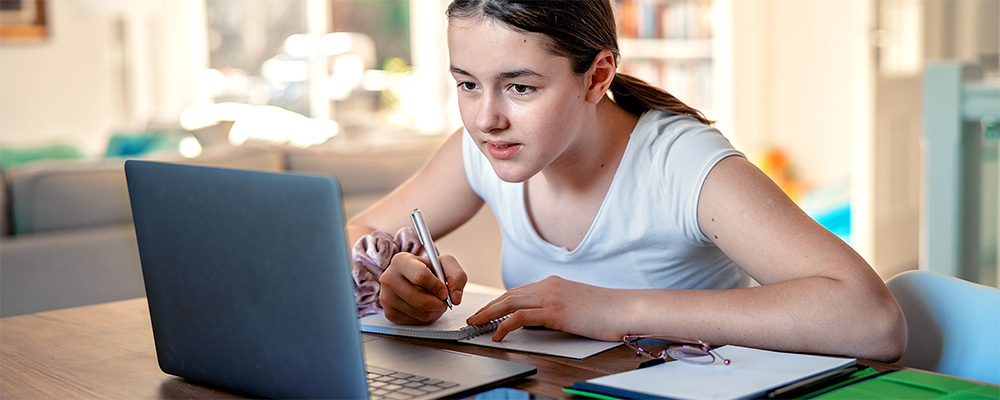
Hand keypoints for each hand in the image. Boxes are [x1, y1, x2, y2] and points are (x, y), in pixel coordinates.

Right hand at [378, 252, 466, 324]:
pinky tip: (425, 307)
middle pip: (421, 301)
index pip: (421, 277)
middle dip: (440, 303)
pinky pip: (416, 322)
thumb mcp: (444, 264)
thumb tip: (456, 298)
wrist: (410, 278)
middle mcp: (389, 279)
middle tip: (443, 300)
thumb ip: (456, 275)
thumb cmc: (426, 269)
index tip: (444, 291)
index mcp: (401, 261)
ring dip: (435, 311)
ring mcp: (387, 298)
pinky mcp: (389, 313)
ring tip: (435, 302)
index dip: (437, 286)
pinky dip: (427, 317)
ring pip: (420, 313)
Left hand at [465, 276, 625, 341]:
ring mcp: (551, 297)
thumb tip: (539, 323)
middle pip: (508, 296)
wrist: (627, 308)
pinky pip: (520, 318)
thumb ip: (556, 310)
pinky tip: (497, 334)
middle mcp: (548, 286)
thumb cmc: (608, 311)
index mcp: (553, 283)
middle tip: (473, 317)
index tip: (486, 311)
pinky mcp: (555, 311)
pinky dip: (504, 325)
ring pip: (509, 303)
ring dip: (489, 314)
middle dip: (488, 307)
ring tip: (475, 324)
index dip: (499, 302)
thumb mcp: (576, 306)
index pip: (518, 292)